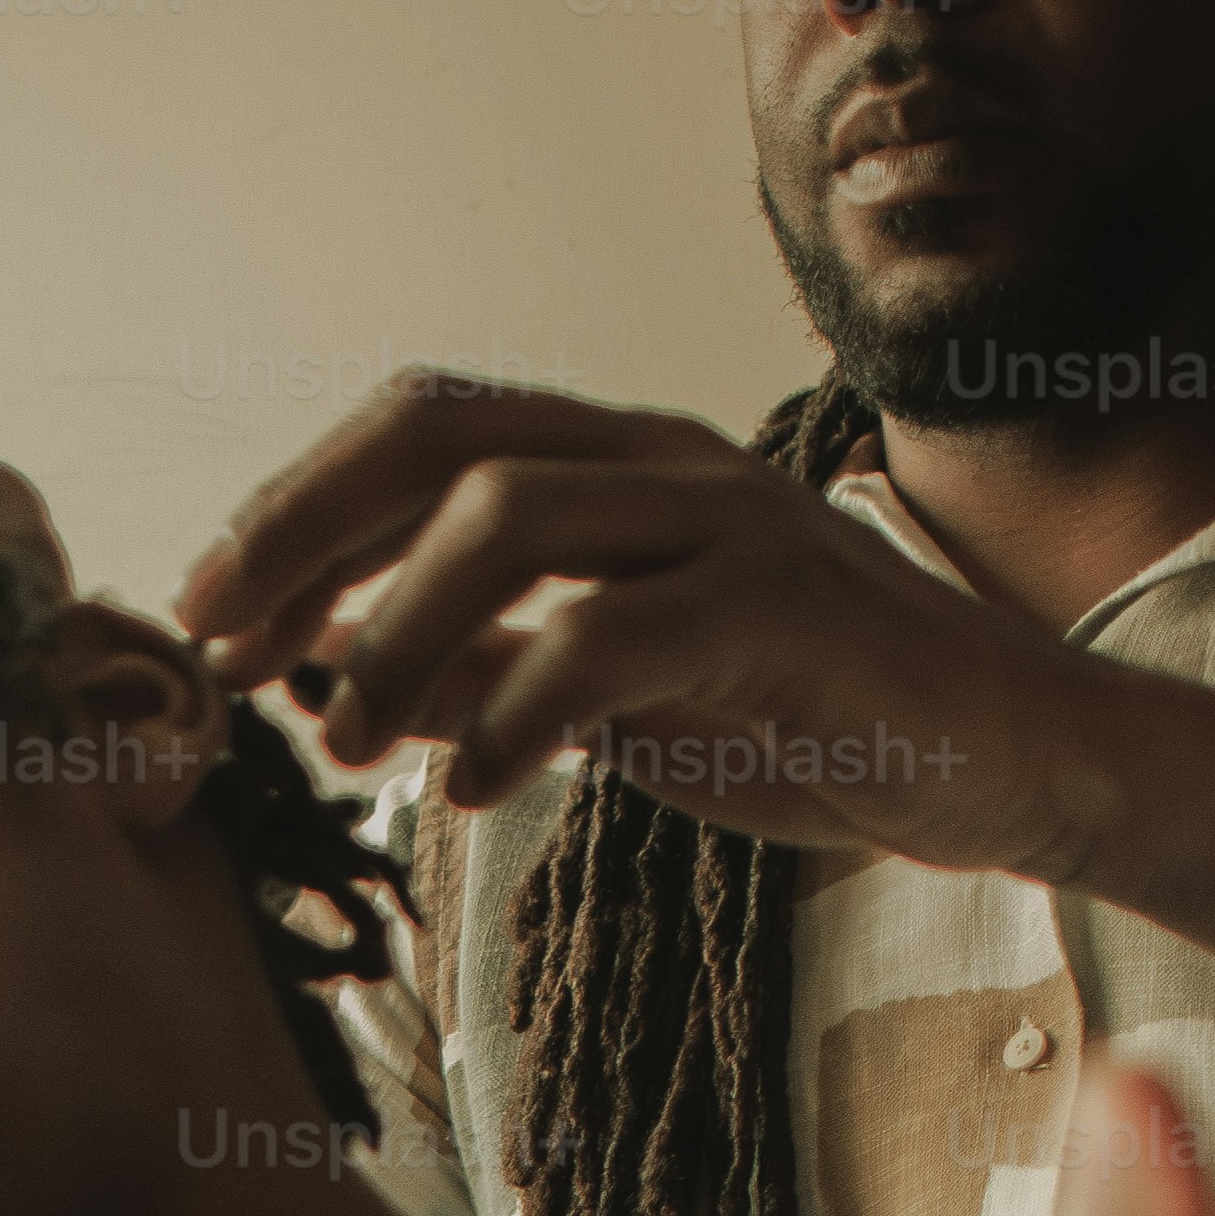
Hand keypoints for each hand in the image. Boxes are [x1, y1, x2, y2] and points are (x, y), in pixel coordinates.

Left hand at [177, 375, 1015, 813]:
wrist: (1004, 758)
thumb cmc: (812, 719)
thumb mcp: (616, 701)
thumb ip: (490, 671)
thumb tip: (340, 676)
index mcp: (616, 466)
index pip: (425, 431)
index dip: (297, 509)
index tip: (210, 617)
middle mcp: (664, 462)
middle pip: (443, 438)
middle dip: (304, 533)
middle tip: (229, 650)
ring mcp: (729, 521)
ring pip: (514, 514)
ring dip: (395, 629)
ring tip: (342, 739)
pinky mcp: (782, 608)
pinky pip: (614, 632)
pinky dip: (516, 707)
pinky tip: (475, 785)